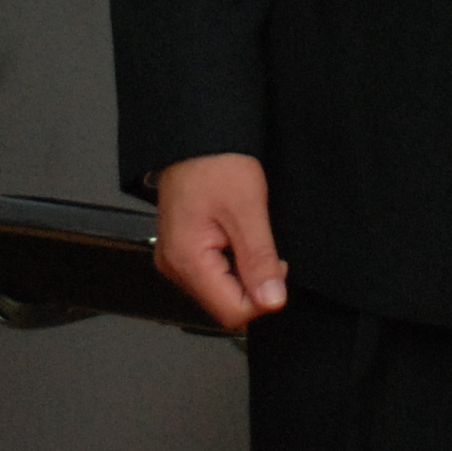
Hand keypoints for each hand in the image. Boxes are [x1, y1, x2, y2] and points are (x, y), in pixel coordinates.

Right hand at [153, 152, 287, 331]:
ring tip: (246, 235)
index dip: (262, 299)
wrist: (196, 137)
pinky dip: (231, 262)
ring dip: (243, 273)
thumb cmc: (215, 162)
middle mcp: (174, 266)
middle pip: (224, 305)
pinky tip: (235, 236)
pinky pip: (212, 274)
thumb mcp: (247, 209)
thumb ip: (259, 260)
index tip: (276, 269)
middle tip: (263, 246)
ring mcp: (175, 259)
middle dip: (253, 285)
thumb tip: (272, 300)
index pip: (231, 313)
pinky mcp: (182, 251)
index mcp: (186, 260)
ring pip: (219, 291)